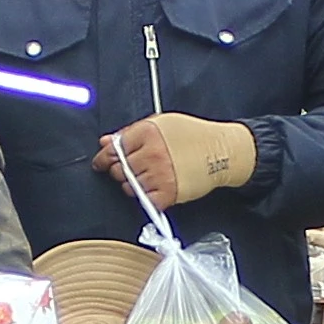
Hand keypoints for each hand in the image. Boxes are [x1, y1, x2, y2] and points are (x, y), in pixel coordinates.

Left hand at [100, 110, 260, 206]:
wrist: (222, 151)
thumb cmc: (193, 135)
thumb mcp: (161, 123)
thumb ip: (130, 132)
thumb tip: (105, 141)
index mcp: (147, 133)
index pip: (113, 149)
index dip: (104, 158)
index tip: (100, 163)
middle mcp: (151, 154)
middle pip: (119, 170)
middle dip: (120, 171)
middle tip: (132, 169)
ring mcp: (159, 175)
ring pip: (130, 187)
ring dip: (134, 185)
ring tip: (150, 176)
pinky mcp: (168, 193)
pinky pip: (145, 201)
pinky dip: (147, 197)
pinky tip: (156, 187)